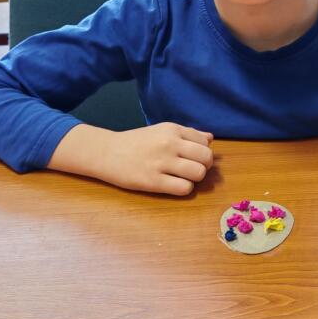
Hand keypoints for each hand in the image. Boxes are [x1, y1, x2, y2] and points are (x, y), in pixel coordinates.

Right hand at [49, 122, 213, 194]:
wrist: (106, 152)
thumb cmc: (136, 142)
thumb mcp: (161, 131)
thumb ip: (186, 134)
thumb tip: (210, 138)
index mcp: (173, 129)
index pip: (205, 142)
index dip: (202, 152)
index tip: (192, 157)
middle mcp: (169, 144)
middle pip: (206, 158)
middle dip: (204, 167)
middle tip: (191, 170)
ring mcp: (161, 163)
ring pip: (198, 173)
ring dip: (195, 179)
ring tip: (183, 178)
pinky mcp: (154, 182)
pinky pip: (184, 188)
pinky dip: (184, 189)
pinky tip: (174, 185)